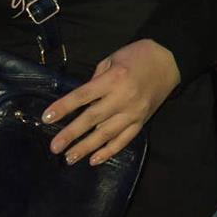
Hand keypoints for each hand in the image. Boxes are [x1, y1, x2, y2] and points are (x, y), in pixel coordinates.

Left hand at [42, 39, 179, 166]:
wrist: (170, 61)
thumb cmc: (138, 56)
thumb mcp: (112, 59)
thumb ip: (96, 79)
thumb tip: (81, 100)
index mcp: (114, 78)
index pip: (83, 95)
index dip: (64, 107)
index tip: (47, 118)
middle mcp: (123, 97)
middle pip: (92, 118)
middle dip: (71, 134)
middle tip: (54, 147)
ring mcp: (134, 112)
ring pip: (107, 134)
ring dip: (87, 147)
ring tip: (69, 158)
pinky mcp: (142, 121)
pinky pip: (124, 139)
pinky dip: (109, 151)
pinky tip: (94, 160)